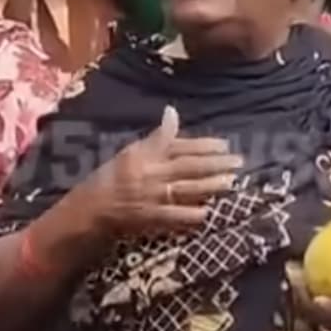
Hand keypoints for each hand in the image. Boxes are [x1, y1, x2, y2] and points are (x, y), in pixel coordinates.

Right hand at [76, 106, 242, 236]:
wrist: (92, 207)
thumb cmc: (114, 176)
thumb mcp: (133, 150)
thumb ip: (158, 135)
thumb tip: (172, 112)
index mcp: (147, 155)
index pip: (180, 147)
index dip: (204, 146)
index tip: (225, 145)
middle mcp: (151, 173)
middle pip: (188, 167)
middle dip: (215, 165)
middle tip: (238, 162)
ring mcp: (152, 196)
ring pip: (186, 190)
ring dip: (210, 186)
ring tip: (231, 182)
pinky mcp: (150, 218)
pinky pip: (173, 216)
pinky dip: (190, 214)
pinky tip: (207, 212)